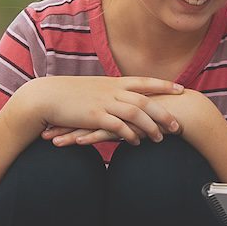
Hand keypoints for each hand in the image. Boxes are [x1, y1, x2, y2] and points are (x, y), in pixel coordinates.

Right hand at [20, 76, 183, 146]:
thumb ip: (109, 93)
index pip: (144, 82)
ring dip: (150, 127)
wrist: (45, 96)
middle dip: (164, 113)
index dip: (164, 85)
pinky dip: (129, 134)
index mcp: (113, 82)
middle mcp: (112, 91)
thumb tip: (121, 98)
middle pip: (145, 100)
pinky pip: (117, 126)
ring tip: (160, 140)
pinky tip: (135, 143)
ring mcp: (104, 103)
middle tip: (178, 126)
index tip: (181, 89)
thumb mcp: (93, 89)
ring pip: (135, 114)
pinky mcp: (94, 116)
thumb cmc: (68, 94)